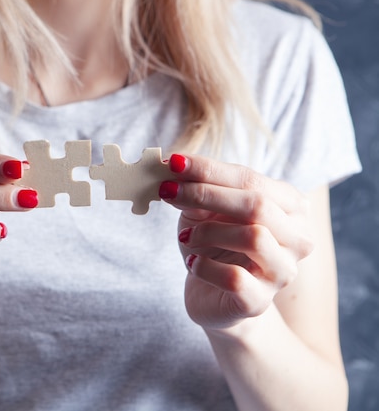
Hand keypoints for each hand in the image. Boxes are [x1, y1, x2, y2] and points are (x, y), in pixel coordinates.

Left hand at [159, 154, 313, 331]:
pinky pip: (234, 279)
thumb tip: (175, 169)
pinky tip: (193, 264)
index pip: (251, 179)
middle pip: (257, 205)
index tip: (173, 162)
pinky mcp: (260, 302)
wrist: (213, 296)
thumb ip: (198, 192)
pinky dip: (205, 267)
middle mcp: (298, 238)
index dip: (209, 169)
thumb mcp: (204, 212)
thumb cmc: (214, 245)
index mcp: (291, 207)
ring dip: (208, 231)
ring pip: (254, 238)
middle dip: (205, 194)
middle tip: (168, 191)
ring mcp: (283, 272)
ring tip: (186, 237)